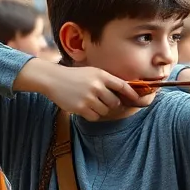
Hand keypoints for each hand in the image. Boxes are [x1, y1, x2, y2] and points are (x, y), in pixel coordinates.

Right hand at [36, 64, 151, 120]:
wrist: (53, 79)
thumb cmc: (75, 76)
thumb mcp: (92, 72)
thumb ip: (107, 80)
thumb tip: (123, 92)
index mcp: (101, 75)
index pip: (122, 85)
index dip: (131, 94)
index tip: (136, 99)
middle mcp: (96, 86)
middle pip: (115, 102)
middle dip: (112, 103)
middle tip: (104, 101)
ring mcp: (88, 98)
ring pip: (105, 110)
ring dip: (101, 109)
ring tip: (91, 102)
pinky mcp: (80, 108)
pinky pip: (95, 117)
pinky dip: (92, 114)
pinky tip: (85, 107)